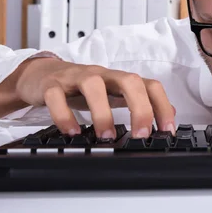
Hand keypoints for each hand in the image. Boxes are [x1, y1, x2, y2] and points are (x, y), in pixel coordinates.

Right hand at [13, 57, 175, 138]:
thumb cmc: (81, 88)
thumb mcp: (113, 94)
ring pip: (94, 85)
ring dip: (103, 113)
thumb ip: (140, 102)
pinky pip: (57, 96)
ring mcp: (76, 78)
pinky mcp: (51, 85)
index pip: (150, 86)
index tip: (167, 131)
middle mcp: (102, 75)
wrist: (41, 75)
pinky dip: (65, 116)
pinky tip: (72, 133)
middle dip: (140, 108)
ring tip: (106, 137)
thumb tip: (170, 112)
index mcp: (119, 80)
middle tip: (141, 135)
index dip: (162, 106)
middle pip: (129, 81)